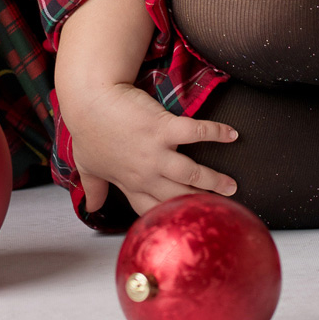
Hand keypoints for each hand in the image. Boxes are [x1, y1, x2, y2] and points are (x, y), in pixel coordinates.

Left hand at [54, 0, 238, 215]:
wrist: (87, 97)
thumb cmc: (86, 129)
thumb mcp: (87, 164)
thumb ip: (93, 188)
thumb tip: (90, 209)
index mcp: (129, 182)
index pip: (154, 209)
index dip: (171, 217)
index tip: (187, 222)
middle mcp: (146, 173)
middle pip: (179, 197)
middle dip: (201, 204)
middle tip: (221, 208)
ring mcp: (156, 151)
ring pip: (192, 173)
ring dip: (214, 180)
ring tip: (232, 186)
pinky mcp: (163, 126)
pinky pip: (196, 132)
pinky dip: (216, 132)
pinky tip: (232, 134)